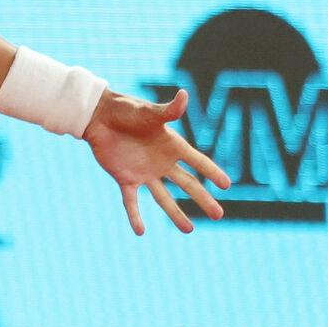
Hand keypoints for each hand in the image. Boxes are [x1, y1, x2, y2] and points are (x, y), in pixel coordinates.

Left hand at [83, 88, 230, 235]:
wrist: (99, 116)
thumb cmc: (127, 110)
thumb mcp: (149, 111)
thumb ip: (168, 111)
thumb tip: (184, 95)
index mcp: (172, 145)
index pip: (198, 161)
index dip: (212, 172)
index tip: (227, 185)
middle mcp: (162, 162)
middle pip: (187, 184)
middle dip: (203, 199)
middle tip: (219, 215)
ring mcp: (145, 173)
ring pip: (164, 198)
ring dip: (176, 214)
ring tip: (189, 230)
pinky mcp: (125, 178)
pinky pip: (132, 201)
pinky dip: (135, 216)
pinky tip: (140, 232)